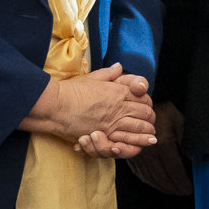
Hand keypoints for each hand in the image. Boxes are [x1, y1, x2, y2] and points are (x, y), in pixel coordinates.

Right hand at [27, 64, 155, 156]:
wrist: (56, 105)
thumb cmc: (72, 90)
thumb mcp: (92, 78)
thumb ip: (109, 74)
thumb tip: (119, 66)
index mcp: (119, 90)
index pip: (143, 97)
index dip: (147, 103)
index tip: (146, 107)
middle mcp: (120, 105)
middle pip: (146, 112)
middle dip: (150, 118)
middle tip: (150, 122)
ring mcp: (114, 120)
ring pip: (141, 126)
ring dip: (148, 131)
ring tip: (151, 135)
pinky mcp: (107, 133)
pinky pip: (129, 138)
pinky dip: (139, 141)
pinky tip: (146, 142)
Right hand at [125, 102, 191, 195]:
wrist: (138, 107)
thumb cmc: (162, 111)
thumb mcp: (178, 119)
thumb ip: (185, 137)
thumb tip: (190, 155)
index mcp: (163, 143)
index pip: (174, 169)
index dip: (181, 182)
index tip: (188, 188)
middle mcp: (149, 151)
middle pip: (162, 177)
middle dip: (173, 188)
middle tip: (181, 192)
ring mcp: (138, 154)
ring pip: (150, 177)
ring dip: (162, 187)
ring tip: (172, 191)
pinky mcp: (130, 155)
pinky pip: (139, 173)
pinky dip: (149, 181)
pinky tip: (156, 183)